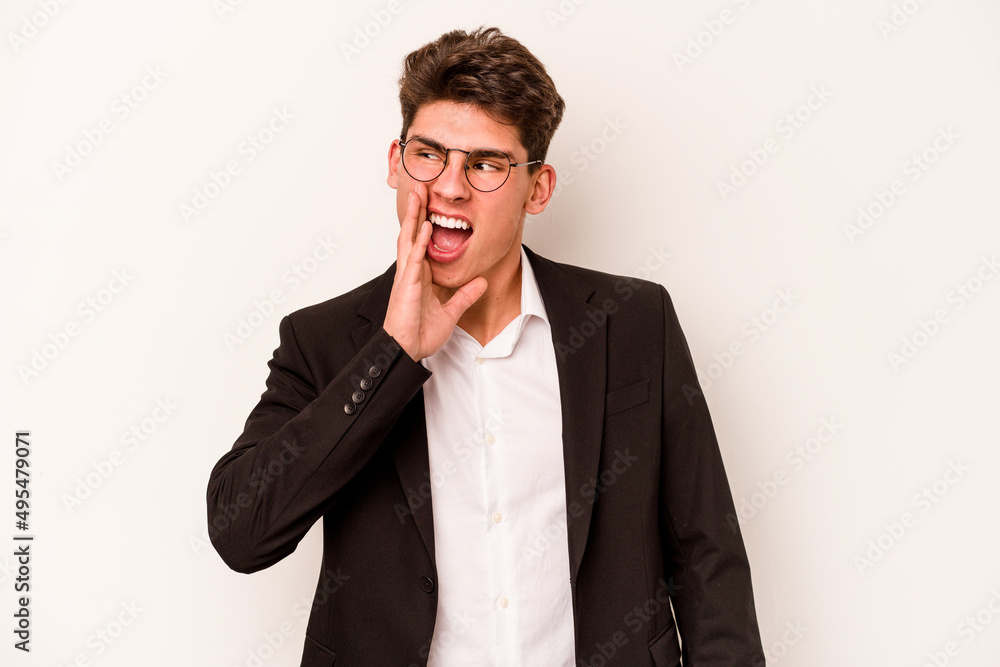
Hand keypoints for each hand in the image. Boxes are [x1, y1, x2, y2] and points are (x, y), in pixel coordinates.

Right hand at [383, 183, 486, 360]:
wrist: (407, 350)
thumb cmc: (420, 333)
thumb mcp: (452, 311)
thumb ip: (465, 295)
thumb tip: (482, 282)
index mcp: (420, 274)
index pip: (422, 240)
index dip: (425, 220)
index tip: (430, 202)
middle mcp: (411, 271)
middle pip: (413, 232)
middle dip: (417, 209)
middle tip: (420, 186)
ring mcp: (408, 276)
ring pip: (410, 239)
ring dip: (415, 216)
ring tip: (419, 194)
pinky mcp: (407, 286)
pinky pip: (414, 260)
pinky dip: (421, 242)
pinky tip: (427, 227)